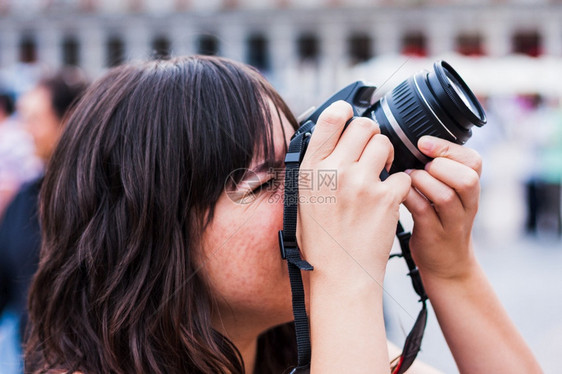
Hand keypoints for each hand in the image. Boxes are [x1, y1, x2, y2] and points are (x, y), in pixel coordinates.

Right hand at [297, 101, 410, 285]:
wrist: (340, 275)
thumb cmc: (320, 240)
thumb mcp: (304, 198)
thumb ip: (318, 166)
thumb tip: (333, 139)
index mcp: (311, 169)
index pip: (331, 118)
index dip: (345, 111)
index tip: (351, 115)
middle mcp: (334, 171)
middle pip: (364, 125)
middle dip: (371, 135)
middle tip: (371, 151)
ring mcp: (361, 184)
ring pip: (386, 144)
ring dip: (387, 155)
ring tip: (381, 173)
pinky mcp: (386, 199)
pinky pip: (402, 174)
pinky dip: (399, 185)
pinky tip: (389, 197)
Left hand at [403, 135, 481, 281]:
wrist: (447, 264)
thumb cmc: (440, 220)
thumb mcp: (447, 193)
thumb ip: (438, 170)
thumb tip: (409, 140)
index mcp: (471, 189)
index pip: (473, 161)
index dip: (448, 148)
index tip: (423, 143)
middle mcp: (467, 205)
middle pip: (467, 178)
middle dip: (440, 166)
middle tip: (420, 167)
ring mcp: (452, 223)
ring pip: (446, 196)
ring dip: (422, 182)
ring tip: (408, 179)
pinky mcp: (434, 235)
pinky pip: (423, 213)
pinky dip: (409, 198)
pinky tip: (399, 193)